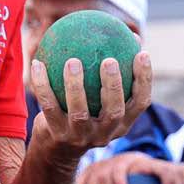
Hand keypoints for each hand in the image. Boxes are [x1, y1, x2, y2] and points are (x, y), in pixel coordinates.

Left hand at [31, 49, 153, 157]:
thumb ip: (113, 70)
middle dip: (113, 86)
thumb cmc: (86, 112)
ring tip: (72, 61)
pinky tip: (38, 63)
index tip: (142, 53)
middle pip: (113, 111)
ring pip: (79, 112)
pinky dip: (43, 85)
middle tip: (109, 60)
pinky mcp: (57, 135)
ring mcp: (81, 137)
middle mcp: (105, 133)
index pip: (141, 102)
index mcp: (122, 122)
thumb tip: (131, 33)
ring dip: (75, 86)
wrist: (57, 149)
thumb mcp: (102, 97)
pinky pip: (49, 106)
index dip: (144, 79)